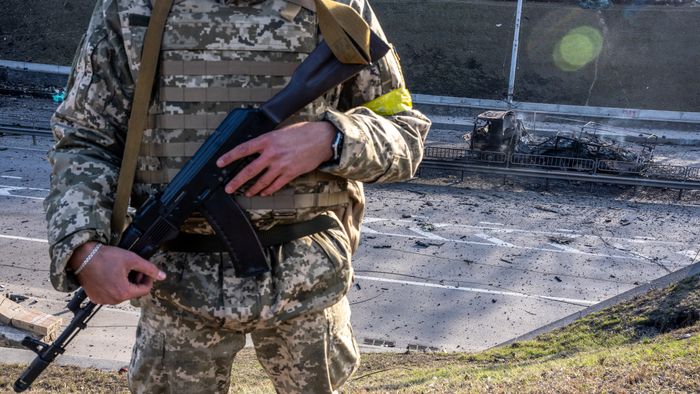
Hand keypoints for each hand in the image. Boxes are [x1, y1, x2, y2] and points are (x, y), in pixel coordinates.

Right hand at [69, 242, 165, 304]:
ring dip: (126, 284)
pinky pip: (110, 295)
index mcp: (124, 293)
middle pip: (133, 292)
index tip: (145, 270)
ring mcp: (102, 300)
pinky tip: (111, 276)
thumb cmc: (106, 257)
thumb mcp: (132, 259)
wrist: (82, 256)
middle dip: (136, 281)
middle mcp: (113, 300)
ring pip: (122, 294)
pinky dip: (113, 287)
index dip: (148, 279)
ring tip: (122, 271)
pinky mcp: (95, 298)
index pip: (145, 290)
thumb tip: (163, 276)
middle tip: (133, 269)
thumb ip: (149, 268)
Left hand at [216, 121, 335, 195]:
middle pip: (249, 170)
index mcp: (268, 140)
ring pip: (262, 181)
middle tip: (228, 188)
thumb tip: (258, 147)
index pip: (243, 149)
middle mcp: (272, 154)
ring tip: (246, 193)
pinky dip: (268, 190)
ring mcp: (281, 165)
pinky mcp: (290, 173)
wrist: (322, 139)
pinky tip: (264, 192)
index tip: (220, 163)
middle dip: (236, 181)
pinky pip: (276, 185)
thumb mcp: (282, 131)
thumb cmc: (303, 132)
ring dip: (253, 189)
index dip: (229, 157)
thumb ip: (269, 140)